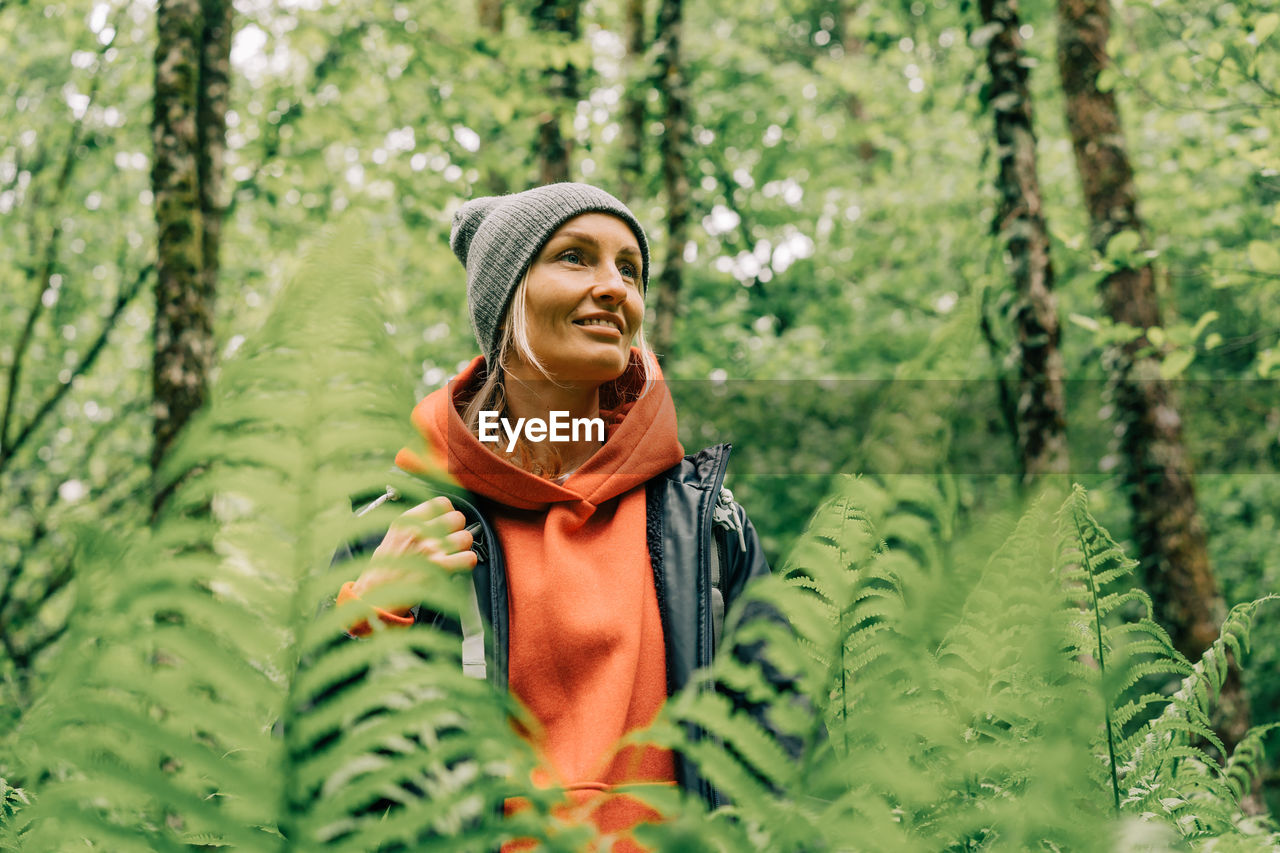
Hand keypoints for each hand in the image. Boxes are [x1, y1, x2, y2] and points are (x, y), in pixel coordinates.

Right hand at [350, 496, 476, 598]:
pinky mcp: (440, 567)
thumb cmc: (382, 570)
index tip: (447, 521)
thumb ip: (412, 527)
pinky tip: (457, 566)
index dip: (448, 513)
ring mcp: (430, 548)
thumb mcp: (391, 538)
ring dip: (462, 547)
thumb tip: (433, 521)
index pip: (442, 503)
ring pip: (466, 537)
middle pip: (457, 518)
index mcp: (407, 521)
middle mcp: (420, 531)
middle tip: (450, 540)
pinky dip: (467, 563)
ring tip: (453, 555)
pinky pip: (469, 558)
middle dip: (457, 530)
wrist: (375, 595)